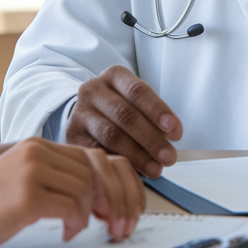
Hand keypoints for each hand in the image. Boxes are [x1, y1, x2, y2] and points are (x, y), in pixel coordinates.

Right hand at [0, 137, 142, 247]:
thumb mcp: (28, 182)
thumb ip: (61, 179)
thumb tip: (105, 197)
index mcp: (41, 145)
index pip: (99, 156)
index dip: (121, 184)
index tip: (128, 210)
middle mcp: (38, 150)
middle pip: (99, 171)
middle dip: (117, 202)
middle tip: (118, 227)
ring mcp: (31, 170)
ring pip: (88, 189)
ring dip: (91, 216)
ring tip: (78, 229)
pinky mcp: (26, 194)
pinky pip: (71, 207)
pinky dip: (76, 224)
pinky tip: (65, 232)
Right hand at [66, 65, 181, 177]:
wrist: (87, 114)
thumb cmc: (120, 109)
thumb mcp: (137, 103)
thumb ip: (153, 118)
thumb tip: (170, 138)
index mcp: (114, 75)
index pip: (137, 90)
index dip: (157, 111)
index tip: (174, 130)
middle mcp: (93, 89)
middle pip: (125, 114)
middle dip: (151, 138)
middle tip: (169, 157)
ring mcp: (80, 112)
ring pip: (111, 135)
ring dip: (138, 155)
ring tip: (156, 168)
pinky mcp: (72, 136)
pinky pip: (99, 151)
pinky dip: (119, 163)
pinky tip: (134, 171)